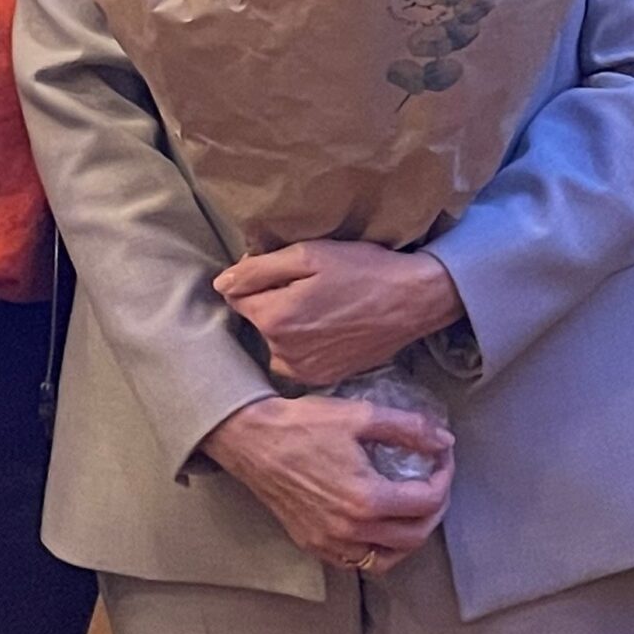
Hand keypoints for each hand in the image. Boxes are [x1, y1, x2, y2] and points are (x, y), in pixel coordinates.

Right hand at [202, 394, 454, 572]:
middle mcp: (350, 530)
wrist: (252, 441)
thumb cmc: (303, 425)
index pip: (427, 502)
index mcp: (366, 499)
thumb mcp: (360, 415)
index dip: (444, 478)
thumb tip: (444, 441)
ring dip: (410, 536)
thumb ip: (409, 428)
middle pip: (415, 536)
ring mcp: (330, 543)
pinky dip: (379, 549)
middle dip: (435, 509)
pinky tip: (380, 524)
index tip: (442, 458)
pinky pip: (358, 562)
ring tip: (414, 507)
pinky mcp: (314, 545)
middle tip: (435, 482)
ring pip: (388, 558)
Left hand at [214, 241, 463, 385]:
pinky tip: (328, 327)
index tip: (283, 269)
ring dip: (286, 325)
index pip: (236, 296)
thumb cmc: (363, 270)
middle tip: (307, 286)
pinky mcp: (322, 378)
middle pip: (256, 321)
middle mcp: (282, 352)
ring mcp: (303, 371)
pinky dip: (303, 343)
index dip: (256, 277)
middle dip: (271, 302)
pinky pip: (295, 358)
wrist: (412, 301)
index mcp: (274, 319)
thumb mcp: (310, 254)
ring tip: (320, 306)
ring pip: (274, 341)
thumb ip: (259, 269)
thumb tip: (221, 283)